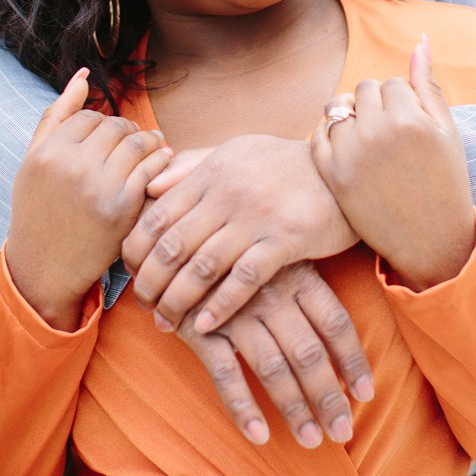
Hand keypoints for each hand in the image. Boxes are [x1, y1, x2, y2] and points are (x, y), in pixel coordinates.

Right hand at [8, 70, 174, 329]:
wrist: (45, 265)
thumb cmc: (40, 207)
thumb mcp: (34, 162)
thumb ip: (57, 115)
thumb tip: (83, 73)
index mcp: (46, 153)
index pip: (89, 116)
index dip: (102, 125)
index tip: (108, 138)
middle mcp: (70, 166)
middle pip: (115, 126)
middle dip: (126, 131)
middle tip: (133, 141)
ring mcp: (97, 186)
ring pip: (136, 142)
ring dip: (148, 141)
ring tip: (149, 147)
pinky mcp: (123, 205)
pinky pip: (151, 167)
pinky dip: (159, 160)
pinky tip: (157, 164)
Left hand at [121, 134, 357, 334]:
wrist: (346, 169)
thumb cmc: (286, 164)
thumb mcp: (238, 151)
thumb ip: (194, 165)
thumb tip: (150, 186)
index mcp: (212, 171)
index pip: (156, 216)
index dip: (135, 252)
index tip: (129, 276)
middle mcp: (229, 193)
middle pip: (172, 246)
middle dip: (150, 284)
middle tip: (143, 307)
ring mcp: (258, 217)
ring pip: (202, 267)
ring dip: (178, 301)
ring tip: (167, 322)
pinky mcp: (287, 240)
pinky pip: (244, 280)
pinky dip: (220, 306)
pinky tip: (205, 325)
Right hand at [169, 260, 374, 447]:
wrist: (177, 230)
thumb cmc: (241, 252)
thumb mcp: (282, 258)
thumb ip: (309, 291)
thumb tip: (339, 337)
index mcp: (300, 276)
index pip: (336, 323)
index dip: (353, 360)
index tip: (366, 394)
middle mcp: (274, 294)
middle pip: (310, 353)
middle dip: (328, 396)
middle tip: (342, 432)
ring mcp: (237, 312)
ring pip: (274, 368)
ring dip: (294, 408)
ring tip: (311, 440)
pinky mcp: (202, 328)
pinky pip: (226, 373)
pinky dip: (243, 406)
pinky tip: (259, 435)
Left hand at [310, 36, 475, 290]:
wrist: (429, 238)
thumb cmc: (444, 180)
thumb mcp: (446, 131)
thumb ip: (428, 83)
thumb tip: (420, 40)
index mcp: (410, 119)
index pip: (392, 83)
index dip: (403, 103)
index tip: (413, 130)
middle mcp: (377, 133)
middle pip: (365, 90)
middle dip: (376, 106)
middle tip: (393, 138)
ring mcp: (351, 154)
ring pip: (339, 109)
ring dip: (352, 119)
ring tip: (372, 145)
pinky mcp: (332, 175)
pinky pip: (319, 135)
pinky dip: (331, 138)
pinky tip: (352, 154)